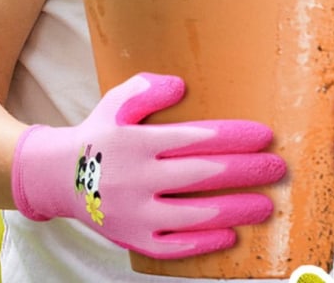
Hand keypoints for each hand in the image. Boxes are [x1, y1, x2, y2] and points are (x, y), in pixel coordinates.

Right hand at [11, 73, 285, 258]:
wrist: (57, 177)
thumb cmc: (99, 133)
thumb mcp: (116, 101)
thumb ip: (148, 89)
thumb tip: (182, 86)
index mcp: (137, 141)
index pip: (197, 137)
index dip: (235, 136)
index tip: (265, 135)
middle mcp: (137, 178)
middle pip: (203, 175)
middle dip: (246, 171)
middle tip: (277, 168)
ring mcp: (134, 213)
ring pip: (194, 215)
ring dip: (235, 209)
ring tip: (267, 205)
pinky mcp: (132, 239)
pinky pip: (173, 246)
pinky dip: (204, 243)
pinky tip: (231, 235)